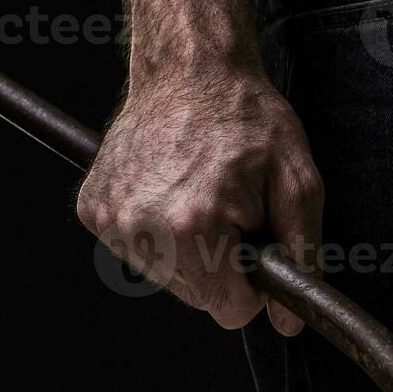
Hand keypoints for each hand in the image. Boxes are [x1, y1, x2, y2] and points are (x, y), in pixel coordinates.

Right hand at [76, 67, 323, 334]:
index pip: (229, 309)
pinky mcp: (92, 208)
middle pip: (199, 297)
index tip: (255, 244)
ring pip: (168, 277)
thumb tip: (288, 322)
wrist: (190, 69)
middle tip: (230, 207)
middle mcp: (140, 227)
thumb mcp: (298, 183)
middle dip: (222, 263)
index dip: (253, 284)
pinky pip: (138, 251)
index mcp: (192, 226)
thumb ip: (301, 256)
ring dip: (190, 249)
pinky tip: (171, 189)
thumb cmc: (249, 120)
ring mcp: (110, 218)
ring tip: (201, 194)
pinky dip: (159, 232)